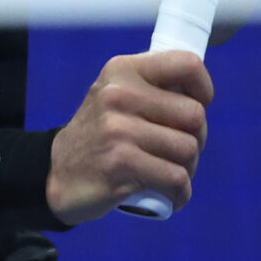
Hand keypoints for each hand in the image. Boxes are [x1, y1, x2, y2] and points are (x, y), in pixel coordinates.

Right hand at [46, 51, 213, 223]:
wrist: (57, 173)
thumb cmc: (99, 135)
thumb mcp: (116, 96)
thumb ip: (152, 86)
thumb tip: (201, 97)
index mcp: (123, 70)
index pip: (187, 64)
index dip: (204, 90)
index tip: (196, 109)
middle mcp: (119, 94)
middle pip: (195, 116)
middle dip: (197, 140)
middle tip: (176, 152)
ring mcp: (119, 129)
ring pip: (189, 150)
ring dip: (188, 170)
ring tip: (169, 174)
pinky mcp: (122, 164)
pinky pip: (176, 179)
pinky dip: (180, 193)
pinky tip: (170, 196)